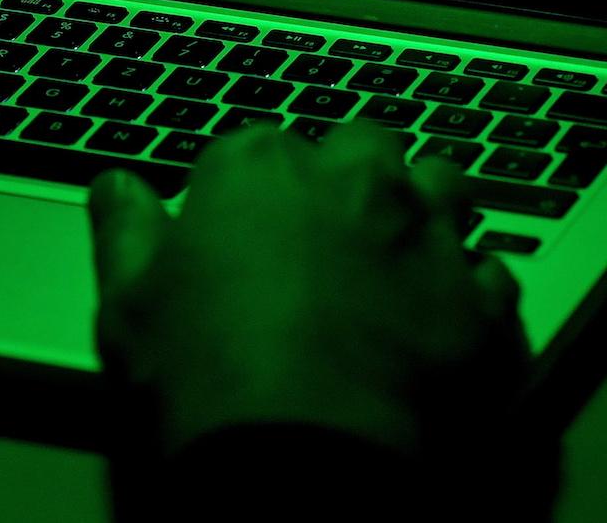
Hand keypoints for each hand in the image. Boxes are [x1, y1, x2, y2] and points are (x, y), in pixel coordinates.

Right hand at [88, 123, 526, 456]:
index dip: (250, 192)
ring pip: (443, 186)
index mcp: (261, 170)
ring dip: (423, 211)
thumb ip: (126, 230)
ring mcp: (423, 237)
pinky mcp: (477, 301)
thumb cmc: (208, 377)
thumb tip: (114, 188)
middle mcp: (353, 183)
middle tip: (326, 233)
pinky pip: (492, 274)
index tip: (240, 230)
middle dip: (350, 178)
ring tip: (397, 255)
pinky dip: (473, 288)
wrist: (300, 459)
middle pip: (363, 147)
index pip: (256, 147)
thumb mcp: (132, 301)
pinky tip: (446, 313)